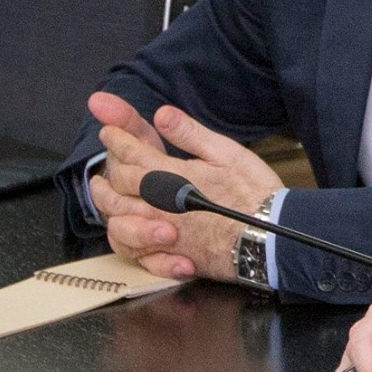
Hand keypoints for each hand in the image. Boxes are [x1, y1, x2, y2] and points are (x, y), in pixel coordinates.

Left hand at [88, 96, 284, 280]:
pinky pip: (135, 253)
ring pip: (118, 218)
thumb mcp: (226, 153)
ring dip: (106, 204)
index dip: (118, 139)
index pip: (132, 153)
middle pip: (119, 185)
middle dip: (108, 170)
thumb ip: (189, 134)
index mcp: (169, 175)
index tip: (110, 132)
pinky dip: (127, 242)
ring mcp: (160, 234)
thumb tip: (162, 114)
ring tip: (102, 194)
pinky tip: (128, 234)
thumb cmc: (253, 194)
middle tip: (102, 162)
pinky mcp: (169, 257)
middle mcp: (157, 205)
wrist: (269, 238)